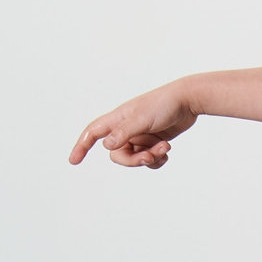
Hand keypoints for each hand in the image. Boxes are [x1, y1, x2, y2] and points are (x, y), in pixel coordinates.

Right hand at [68, 80, 199, 168]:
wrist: (188, 100)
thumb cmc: (164, 104)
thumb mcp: (142, 119)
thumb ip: (124, 133)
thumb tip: (106, 146)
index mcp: (118, 119)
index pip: (93, 133)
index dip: (81, 146)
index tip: (73, 161)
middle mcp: (126, 128)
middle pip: (117, 154)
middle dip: (133, 160)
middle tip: (149, 156)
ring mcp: (140, 136)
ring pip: (135, 158)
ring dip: (149, 158)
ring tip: (164, 148)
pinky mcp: (153, 141)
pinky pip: (148, 159)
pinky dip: (157, 159)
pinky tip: (166, 150)